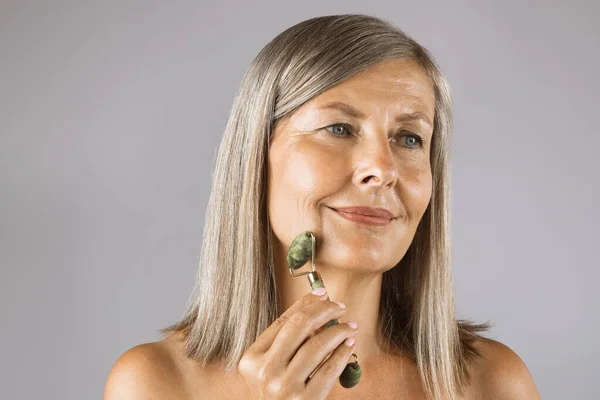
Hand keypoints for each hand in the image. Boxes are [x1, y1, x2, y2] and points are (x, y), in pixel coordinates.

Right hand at [237, 289, 357, 398]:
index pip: (283, 321)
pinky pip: (329, 369)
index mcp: (252, 359)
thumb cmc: (275, 396)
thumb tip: (316, 306)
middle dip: (324, 311)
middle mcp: (265, 372)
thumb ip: (286, 342)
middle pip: (299, 326)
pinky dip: (343, 353)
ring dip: (338, 331)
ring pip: (317, 345)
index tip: (323, 294)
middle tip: (340, 307)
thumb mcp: (269, 368)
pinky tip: (349, 345)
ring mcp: (284, 388)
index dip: (306, 303)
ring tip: (350, 328)